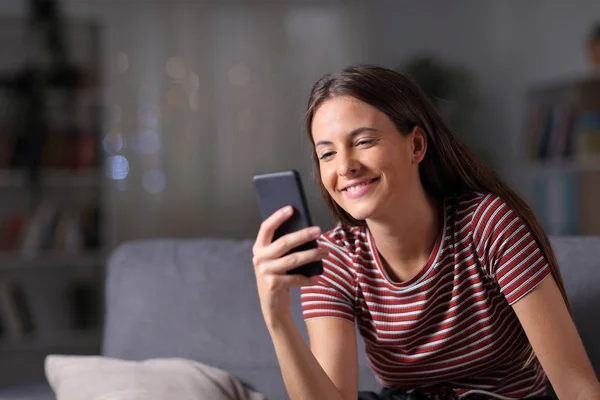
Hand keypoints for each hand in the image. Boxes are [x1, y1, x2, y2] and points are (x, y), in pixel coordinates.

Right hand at [252, 205, 327, 328]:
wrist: (272, 306)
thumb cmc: (278, 277)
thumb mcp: (275, 260)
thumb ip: (282, 247)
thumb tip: (306, 230)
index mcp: (258, 248)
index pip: (266, 228)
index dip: (278, 217)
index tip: (291, 208)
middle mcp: (259, 259)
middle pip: (284, 242)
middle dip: (303, 235)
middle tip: (318, 230)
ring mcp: (265, 272)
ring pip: (294, 259)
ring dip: (312, 255)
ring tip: (326, 252)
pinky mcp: (273, 285)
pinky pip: (296, 278)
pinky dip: (308, 278)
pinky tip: (317, 278)